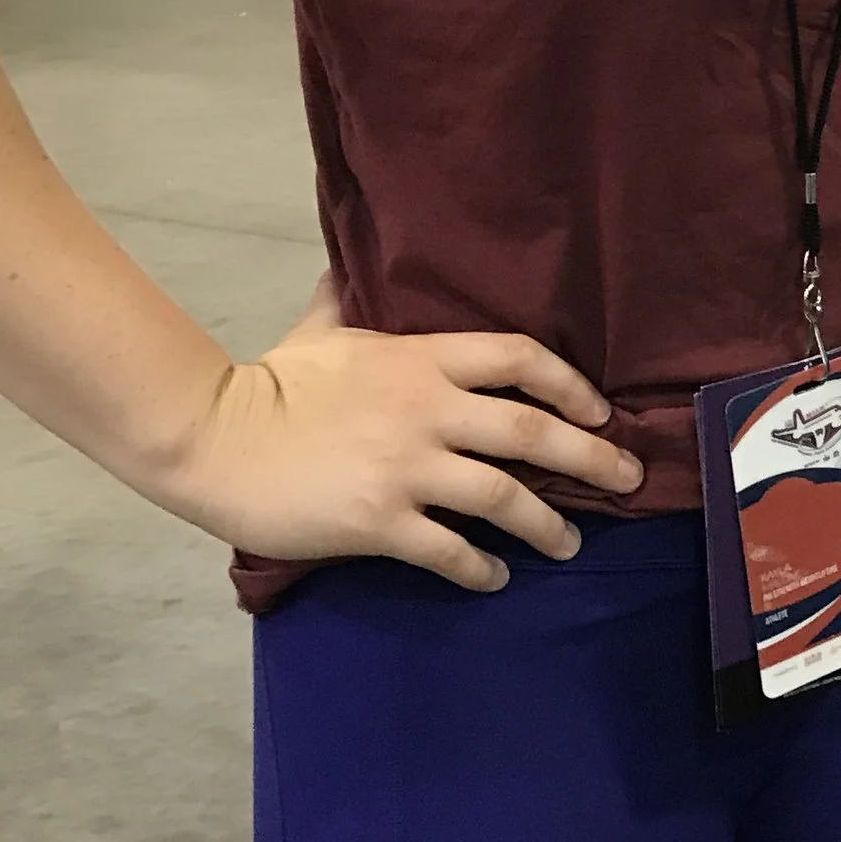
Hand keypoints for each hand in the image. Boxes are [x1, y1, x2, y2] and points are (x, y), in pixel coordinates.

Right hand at [162, 283, 641, 590]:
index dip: (571, 384)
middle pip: (532, 432)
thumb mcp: (319, 328)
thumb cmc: (269, 384)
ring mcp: (405, 469)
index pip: (520, 358)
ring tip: (569, 543)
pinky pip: (449, 550)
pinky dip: (480, 567)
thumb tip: (346, 263)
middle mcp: (426, 410)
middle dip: (592, 457)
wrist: (212, 440)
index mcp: (420, 359)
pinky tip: (495, 578)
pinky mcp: (379, 522)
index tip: (600, 410)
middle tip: (628, 477)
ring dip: (546, 524)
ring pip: (503, 498)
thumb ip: (347, 297)